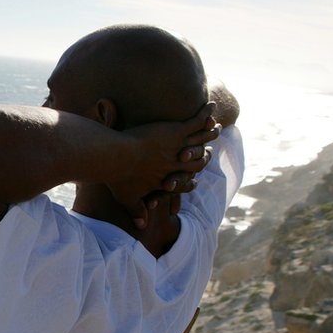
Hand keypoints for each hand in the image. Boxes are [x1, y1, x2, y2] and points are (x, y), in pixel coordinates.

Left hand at [110, 104, 218, 227]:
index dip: (192, 179)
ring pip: (200, 138)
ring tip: (216, 125)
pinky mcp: (177, 132)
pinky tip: (210, 105)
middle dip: (205, 154)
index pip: (186, 181)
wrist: (117, 157)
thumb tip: (139, 227)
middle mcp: (177, 163)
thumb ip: (135, 211)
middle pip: (199, 160)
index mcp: (168, 178)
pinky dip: (205, 114)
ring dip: (209, 132)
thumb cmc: (118, 178)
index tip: (196, 178)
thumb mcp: (127, 198)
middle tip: (211, 148)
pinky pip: (196, 122)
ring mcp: (179, 146)